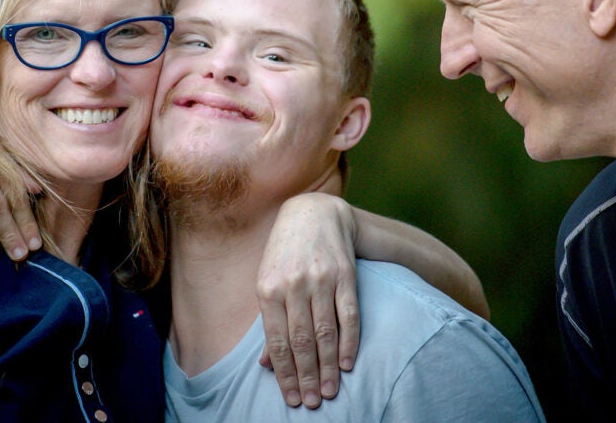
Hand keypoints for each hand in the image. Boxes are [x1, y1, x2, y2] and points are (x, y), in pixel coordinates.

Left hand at [255, 193, 360, 408]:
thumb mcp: (267, 282)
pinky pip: (349, 315)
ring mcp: (321, 279)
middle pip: (302, 341)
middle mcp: (294, 285)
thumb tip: (266, 364)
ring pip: (326, 332)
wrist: (313, 213)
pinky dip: (349, 341)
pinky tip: (348, 363)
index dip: (285, 374)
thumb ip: (269, 322)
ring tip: (331, 391)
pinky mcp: (345, 275)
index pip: (278, 341)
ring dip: (329, 366)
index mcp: (268, 289)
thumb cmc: (284, 254)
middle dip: (308, 376)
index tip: (293, 398)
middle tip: (313, 402)